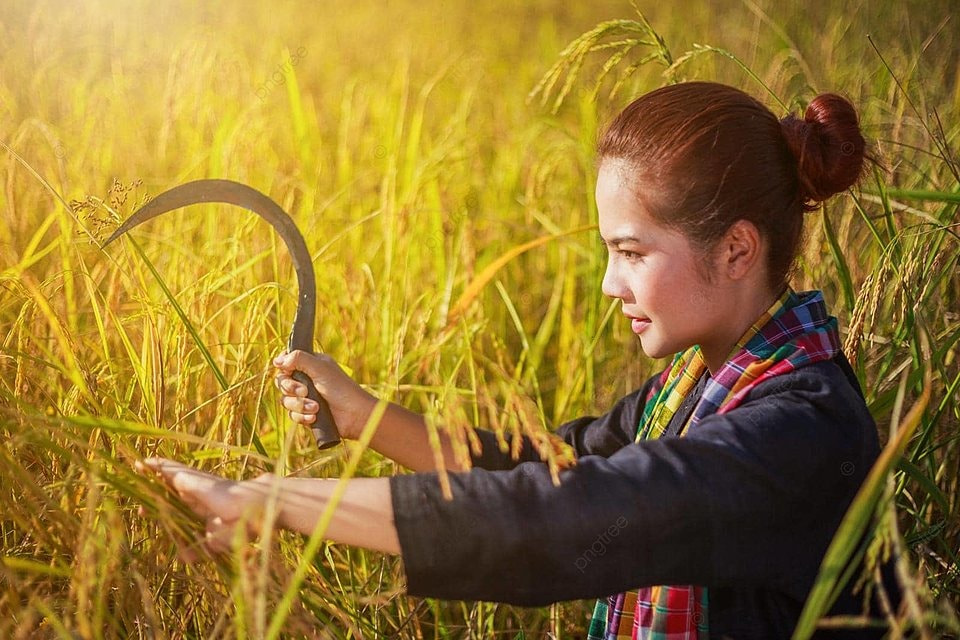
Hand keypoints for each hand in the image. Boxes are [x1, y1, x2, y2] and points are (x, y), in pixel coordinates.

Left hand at [136, 457, 274, 554]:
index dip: (165, 513)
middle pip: (171, 494)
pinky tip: (144, 462)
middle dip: (155, 495)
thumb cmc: (241, 525)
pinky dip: (157, 466)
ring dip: (154, 475)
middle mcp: (198, 497)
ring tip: (137, 467)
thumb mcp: (216, 542)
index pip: (179, 511)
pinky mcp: (188, 478)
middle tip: (139, 504)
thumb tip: (183, 559)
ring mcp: (194, 485)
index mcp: (205, 511)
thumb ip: (199, 549)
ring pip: (169, 478)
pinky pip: (169, 470)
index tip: (148, 514)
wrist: (254, 508)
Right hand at [273, 350, 376, 440]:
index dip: (283, 366)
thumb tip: (277, 360)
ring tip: (316, 407)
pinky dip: (303, 417)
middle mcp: (306, 380)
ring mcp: (305, 398)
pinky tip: (314, 417)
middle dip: (291, 388)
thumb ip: (299, 359)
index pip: (286, 362)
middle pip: (282, 382)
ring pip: (285, 400)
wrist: (354, 416)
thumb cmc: (341, 389)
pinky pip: (293, 415)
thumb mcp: (320, 368)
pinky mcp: (306, 413)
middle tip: (305, 391)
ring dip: (300, 405)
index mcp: (310, 365)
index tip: (285, 369)